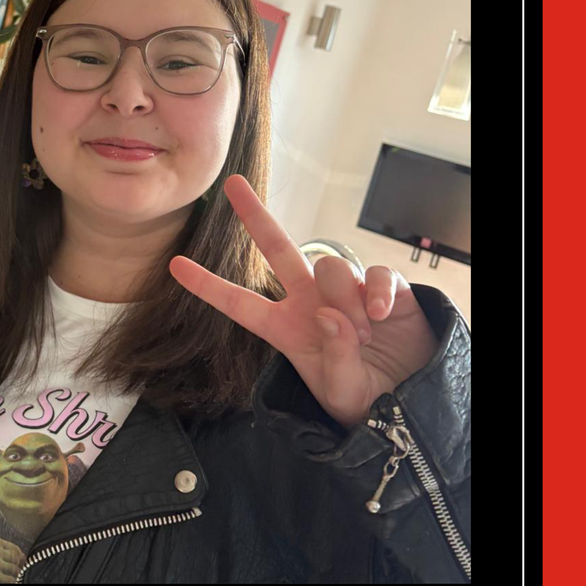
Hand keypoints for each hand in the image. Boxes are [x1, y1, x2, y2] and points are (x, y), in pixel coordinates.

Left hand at [169, 175, 439, 429]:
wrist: (411, 401)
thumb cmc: (366, 398)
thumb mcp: (341, 390)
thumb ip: (333, 356)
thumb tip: (329, 314)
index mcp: (286, 328)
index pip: (240, 303)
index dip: (207, 286)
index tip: (174, 264)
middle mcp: (311, 301)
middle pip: (278, 249)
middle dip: (255, 216)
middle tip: (233, 184)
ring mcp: (348, 290)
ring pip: (331, 267)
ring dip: (347, 304)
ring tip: (365, 337)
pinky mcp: (386, 287)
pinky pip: (377, 273)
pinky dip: (379, 293)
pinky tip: (382, 317)